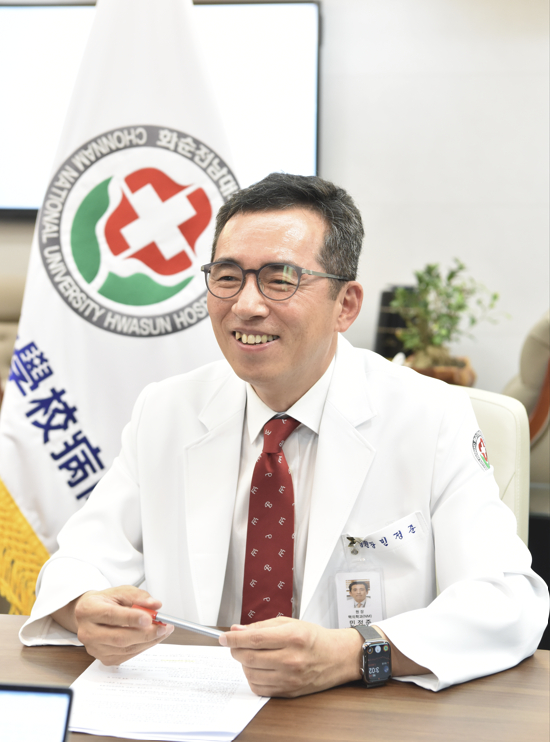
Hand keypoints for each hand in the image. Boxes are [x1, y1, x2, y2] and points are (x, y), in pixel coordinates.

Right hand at [51, 586, 173, 665]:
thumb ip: (138, 596)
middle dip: (145, 634)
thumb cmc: (105, 602)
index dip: (131, 618)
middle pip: (119, 637)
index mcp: (89, 610)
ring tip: (162, 631)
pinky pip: (126, 656)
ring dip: (148, 641)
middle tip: (163, 627)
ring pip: (124, 649)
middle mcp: (88, 631)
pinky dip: (142, 647)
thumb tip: (155, 605)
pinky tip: (151, 639)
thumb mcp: (120, 591)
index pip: (111, 615)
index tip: (150, 618)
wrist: (90, 615)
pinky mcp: (102, 658)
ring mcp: (94, 648)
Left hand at [219, 617, 361, 696]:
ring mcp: (290, 678)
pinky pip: (260, 688)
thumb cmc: (313, 638)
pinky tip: (257, 668)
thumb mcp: (289, 623)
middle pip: (250, 657)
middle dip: (236, 650)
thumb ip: (261, 626)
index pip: (254, 639)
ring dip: (243, 664)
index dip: (234, 638)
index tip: (223, 637)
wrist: (337, 657)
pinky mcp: (289, 692)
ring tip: (248, 655)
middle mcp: (292, 659)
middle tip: (234, 644)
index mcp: (293, 637)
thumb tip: (237, 630)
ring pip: (252, 674)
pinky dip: (252, 678)